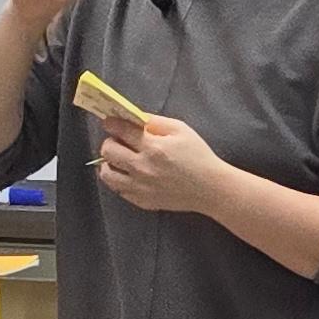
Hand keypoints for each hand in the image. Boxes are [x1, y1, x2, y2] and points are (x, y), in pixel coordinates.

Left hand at [96, 113, 227, 217]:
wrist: (212, 189)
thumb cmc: (198, 156)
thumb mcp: (181, 130)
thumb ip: (155, 121)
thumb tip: (133, 116)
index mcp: (153, 148)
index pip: (120, 131)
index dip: (111, 123)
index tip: (110, 122)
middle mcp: (142, 168)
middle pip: (107, 151)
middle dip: (110, 141)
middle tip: (119, 140)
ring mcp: (140, 187)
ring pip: (106, 174)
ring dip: (109, 163)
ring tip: (119, 159)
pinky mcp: (142, 201)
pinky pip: (118, 189)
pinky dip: (119, 180)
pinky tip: (130, 174)